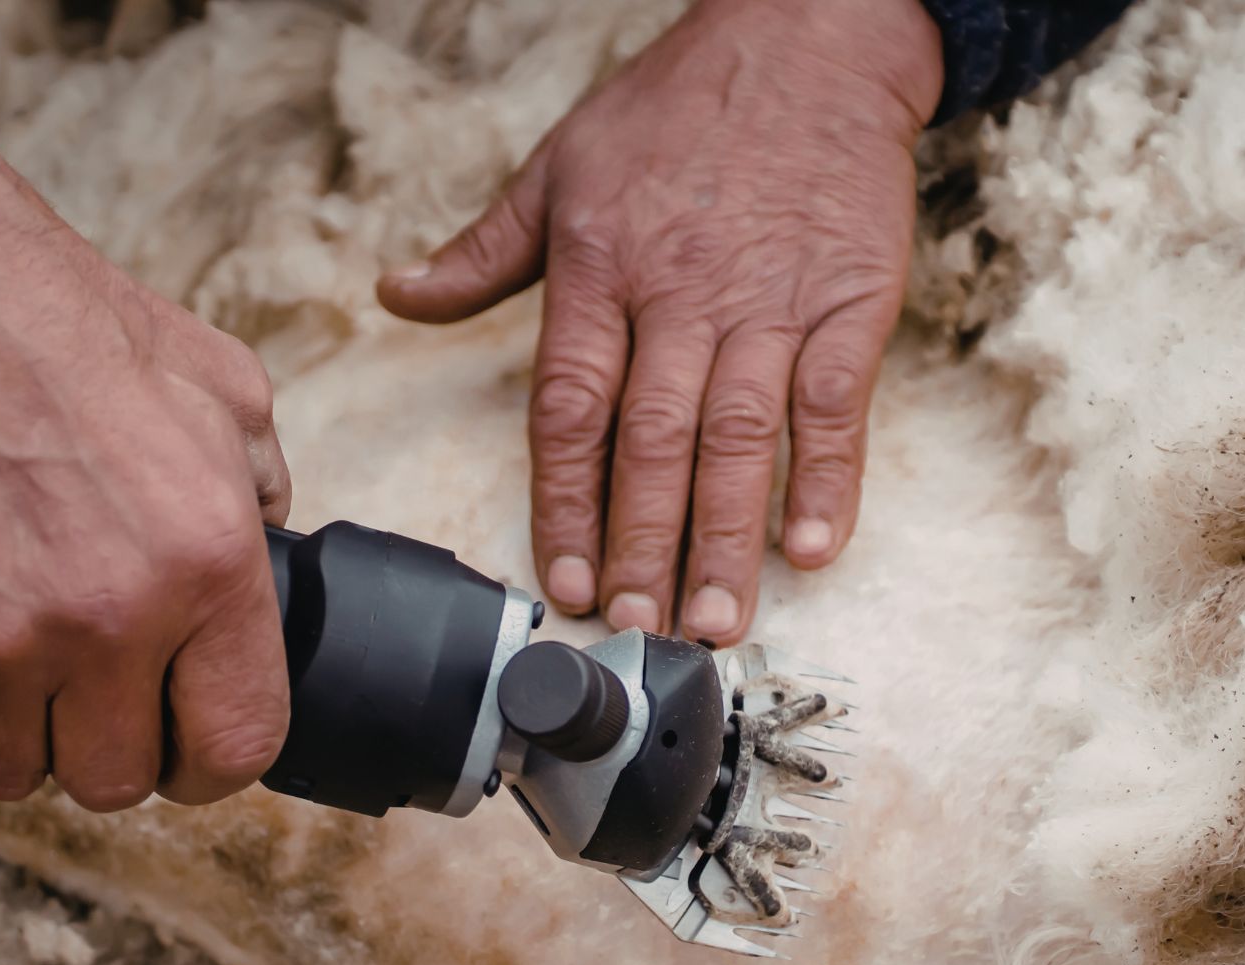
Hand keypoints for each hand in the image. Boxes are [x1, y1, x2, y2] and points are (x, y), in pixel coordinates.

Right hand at [0, 28, 291, 822]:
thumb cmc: (78, 329)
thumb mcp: (229, 391)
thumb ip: (269, 484)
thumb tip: (276, 545)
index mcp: (211, 563)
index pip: (238, 746)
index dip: (213, 760)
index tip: (186, 743)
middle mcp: (115, 617)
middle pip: (118, 779)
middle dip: (108, 745)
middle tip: (88, 695)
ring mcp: (0, 637)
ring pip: (13, 777)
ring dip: (13, 740)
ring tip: (9, 672)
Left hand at [378, 0, 941, 644]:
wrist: (804, 42)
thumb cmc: (676, 109)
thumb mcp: (559, 166)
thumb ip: (483, 251)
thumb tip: (396, 296)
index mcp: (602, 269)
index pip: (571, 409)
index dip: (566, 504)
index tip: (565, 580)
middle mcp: (682, 295)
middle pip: (653, 442)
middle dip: (642, 546)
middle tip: (637, 626)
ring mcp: (769, 300)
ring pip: (740, 438)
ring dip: (725, 538)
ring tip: (714, 620)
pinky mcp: (848, 298)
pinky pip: (834, 402)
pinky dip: (829, 478)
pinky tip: (814, 546)